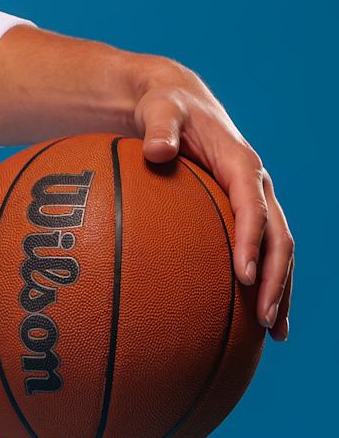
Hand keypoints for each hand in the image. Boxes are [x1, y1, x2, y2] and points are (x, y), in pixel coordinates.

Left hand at [134, 74, 293, 340]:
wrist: (179, 103)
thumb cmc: (165, 108)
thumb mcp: (159, 109)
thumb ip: (159, 128)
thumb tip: (156, 152)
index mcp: (241, 165)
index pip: (252, 208)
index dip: (251, 242)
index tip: (244, 277)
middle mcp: (257, 187)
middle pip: (278, 238)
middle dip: (276, 280)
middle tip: (264, 320)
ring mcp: (256, 202)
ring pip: (278, 251)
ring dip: (281, 291)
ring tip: (274, 334)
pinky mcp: (245, 216)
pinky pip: (262, 253)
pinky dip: (266, 285)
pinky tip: (256, 325)